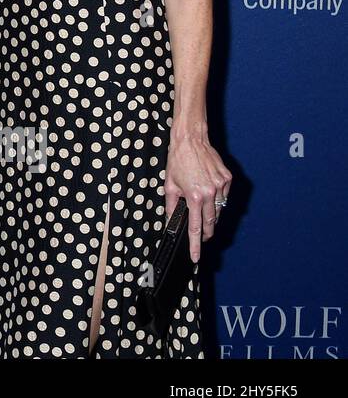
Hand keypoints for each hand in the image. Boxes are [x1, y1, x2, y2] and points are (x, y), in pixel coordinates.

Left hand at [165, 131, 231, 263]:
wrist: (191, 140)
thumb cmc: (178, 161)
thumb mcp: (169, 185)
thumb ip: (171, 207)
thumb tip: (171, 222)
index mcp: (194, 196)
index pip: (195, 227)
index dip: (195, 244)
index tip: (196, 257)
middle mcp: (210, 193)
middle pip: (210, 222)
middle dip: (205, 231)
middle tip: (200, 236)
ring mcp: (221, 186)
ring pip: (219, 210)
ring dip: (211, 213)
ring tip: (200, 205)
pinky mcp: (228, 179)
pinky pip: (224, 197)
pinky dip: (217, 199)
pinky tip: (208, 191)